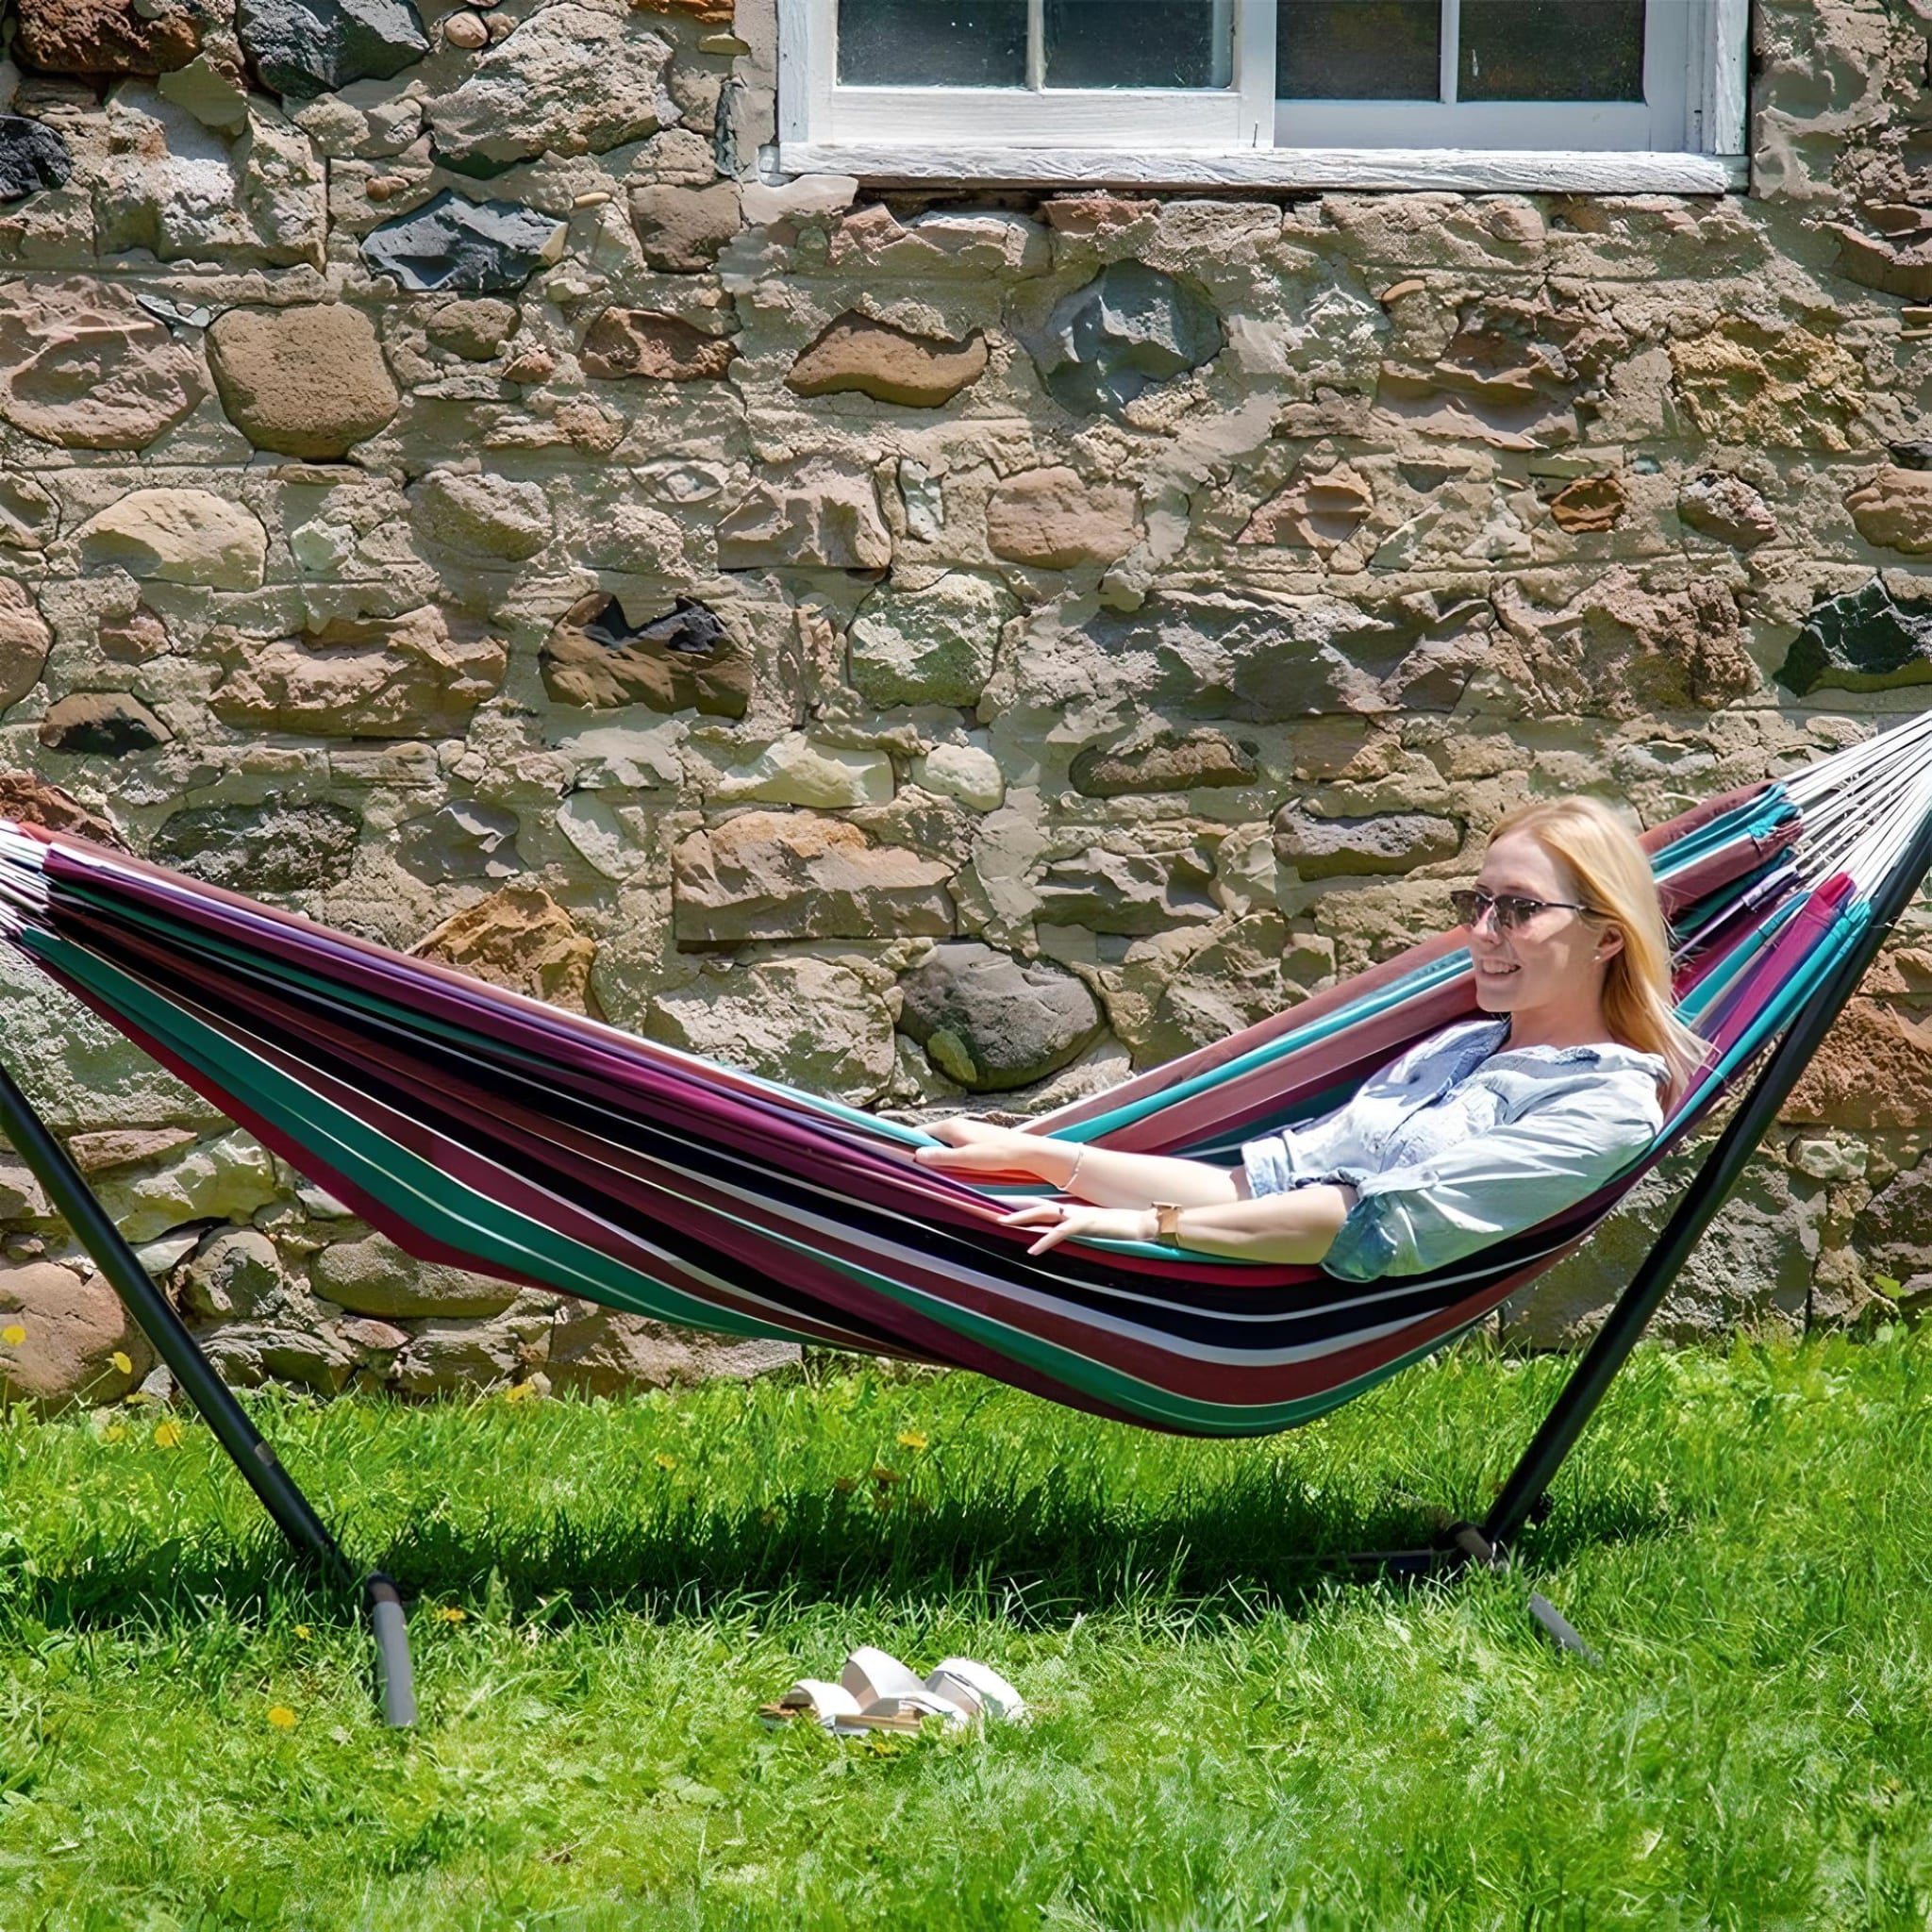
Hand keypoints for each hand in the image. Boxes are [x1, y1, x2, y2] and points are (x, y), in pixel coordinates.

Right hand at [913, 1117, 1053, 1179]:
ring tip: (933, 1169)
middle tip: (916, 1168)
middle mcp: (956, 1124)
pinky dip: (948, 1154)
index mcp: (950, 1126)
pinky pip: (953, 1144)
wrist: (1023, 1151)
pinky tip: (952, 1166)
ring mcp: (965, 1129)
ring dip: (937, 1154)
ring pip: (942, 1142)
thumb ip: (940, 1157)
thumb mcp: (964, 1159)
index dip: (909, 1144)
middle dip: (923, 1151)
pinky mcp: (974, 1137)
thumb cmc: (995, 1154)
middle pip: (930, 1137)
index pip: (920, 1132)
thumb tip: (917, 1155)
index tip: (900, 1156)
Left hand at [997, 1200, 1152, 1256]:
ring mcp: (1081, 1215)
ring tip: (1004, 1223)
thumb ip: (1086, 1230)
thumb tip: (1074, 1235)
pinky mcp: (1088, 1223)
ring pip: (1046, 1213)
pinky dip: (1045, 1240)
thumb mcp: (1101, 1230)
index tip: (1011, 1216)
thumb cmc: (1127, 1228)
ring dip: (1024, 1219)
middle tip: (997, 1217)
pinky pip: (1061, 1232)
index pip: (1048, 1210)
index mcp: (1078, 1213)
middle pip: (1041, 1208)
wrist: (1147, 1223)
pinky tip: (1032, 1250)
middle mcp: (1076, 1211)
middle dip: (1018, 1213)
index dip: (1029, 1212)